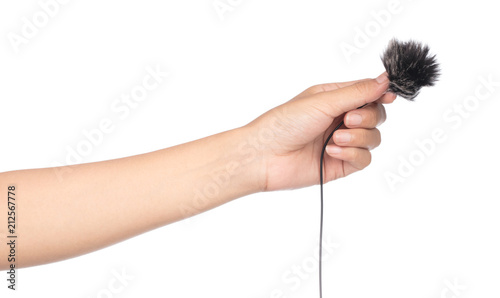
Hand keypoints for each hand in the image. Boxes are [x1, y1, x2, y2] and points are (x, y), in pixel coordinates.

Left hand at [247, 73, 395, 190]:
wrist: (264, 157)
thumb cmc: (284, 123)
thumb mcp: (323, 101)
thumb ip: (357, 93)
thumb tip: (385, 79)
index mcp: (334, 99)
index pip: (369, 93)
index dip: (381, 94)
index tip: (389, 96)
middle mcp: (340, 120)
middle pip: (376, 116)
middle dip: (367, 118)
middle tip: (347, 120)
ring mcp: (341, 143)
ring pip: (373, 138)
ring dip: (358, 137)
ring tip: (335, 139)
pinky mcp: (340, 164)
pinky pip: (364, 159)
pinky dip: (352, 154)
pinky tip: (331, 152)